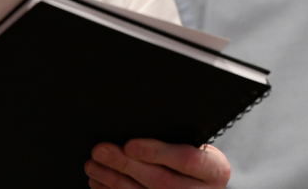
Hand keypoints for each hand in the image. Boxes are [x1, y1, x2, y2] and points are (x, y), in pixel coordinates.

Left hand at [85, 139, 229, 188]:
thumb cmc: (195, 159)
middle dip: (126, 165)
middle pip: (161, 181)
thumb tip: (140, 124)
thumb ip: (178, 138)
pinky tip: (99, 182)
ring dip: (113, 180)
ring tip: (93, 165)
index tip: (130, 144)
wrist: (198, 186)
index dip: (157, 152)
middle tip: (101, 150)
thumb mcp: (198, 145)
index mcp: (215, 171)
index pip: (187, 160)